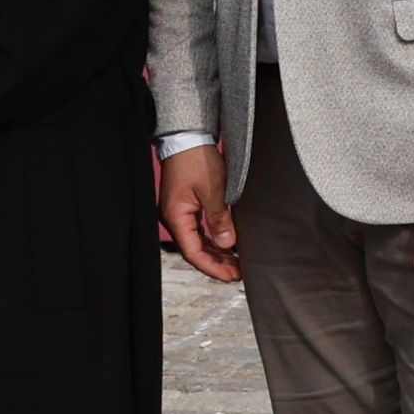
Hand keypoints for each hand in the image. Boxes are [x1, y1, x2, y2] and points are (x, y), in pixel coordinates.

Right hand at [155, 146, 241, 284]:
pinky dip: (213, 240)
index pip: (193, 253)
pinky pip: (198, 230)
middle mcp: (174, 218)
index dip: (213, 267)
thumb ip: (220, 218)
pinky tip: (227, 245)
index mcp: (176, 216)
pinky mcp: (186, 206)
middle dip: (217, 263)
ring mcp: (179, 213)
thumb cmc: (196, 158)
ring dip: (216, 253)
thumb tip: (228, 244)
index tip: (231, 276)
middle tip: (238, 272)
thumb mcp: (213, 189)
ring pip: (198, 242)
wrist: (188, 137)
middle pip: (195, 250)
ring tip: (236, 262)